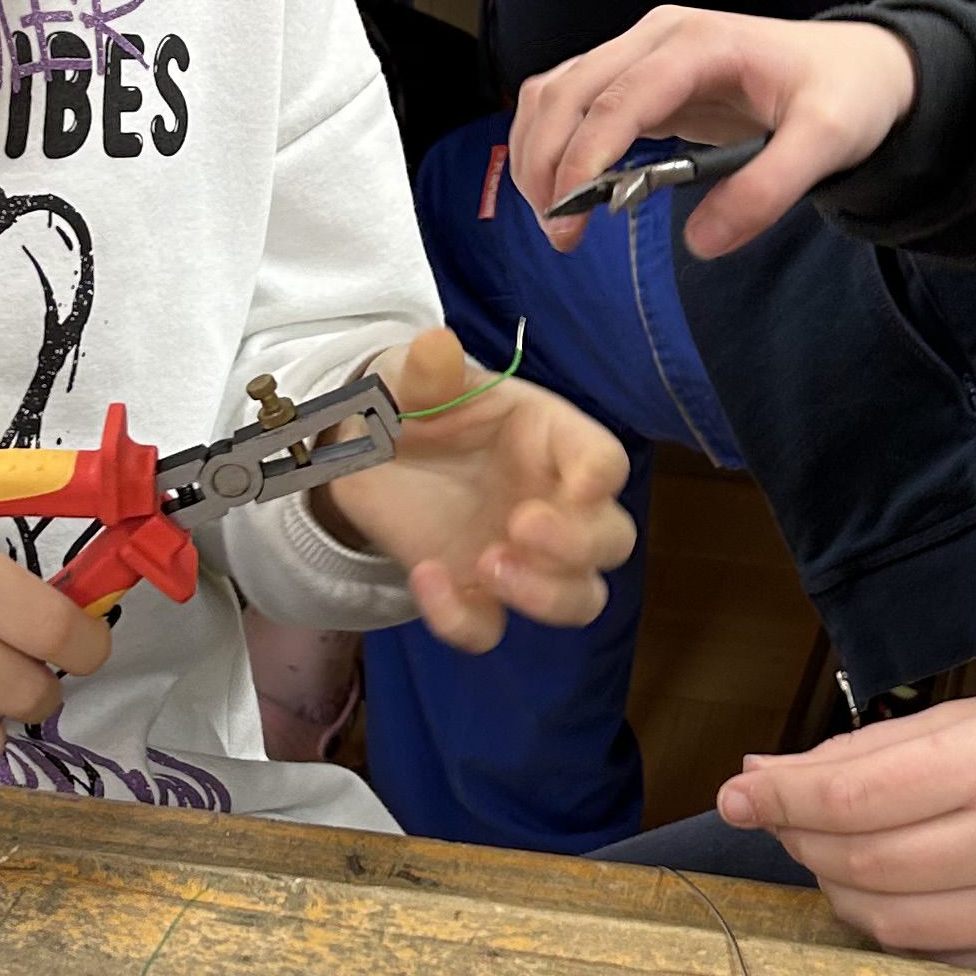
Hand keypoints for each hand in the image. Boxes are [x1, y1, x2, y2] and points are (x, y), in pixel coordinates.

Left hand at [319, 327, 634, 649]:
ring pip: (579, 600)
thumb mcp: (411, 381)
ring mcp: (522, 559)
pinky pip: (489, 630)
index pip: (604, 461)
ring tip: (487, 567)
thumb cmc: (412, 406)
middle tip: (518, 528)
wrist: (362, 456)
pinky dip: (461, 619)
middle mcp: (553, 504)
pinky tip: (425, 578)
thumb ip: (427, 372)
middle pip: (612, 540)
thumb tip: (436, 345)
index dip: (600, 478)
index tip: (577, 487)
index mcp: (553, 440)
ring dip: (547, 596)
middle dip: (578, 545)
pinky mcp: (477, 597)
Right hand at [509, 6, 918, 259]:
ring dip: (539, 153)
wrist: (859, 67)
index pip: (618, 97)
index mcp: (698, 44)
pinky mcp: (639, 77)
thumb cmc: (845, 95)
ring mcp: (643, 52)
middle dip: (547, 162)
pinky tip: (567, 190)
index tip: (572, 215)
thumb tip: (701, 242)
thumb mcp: (827, 143)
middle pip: (568, 90)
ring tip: (558, 220)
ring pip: (557, 92)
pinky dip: (554, 143)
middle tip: (561, 235)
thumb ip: (768, 191)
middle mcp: (657, 37)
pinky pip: (573, 101)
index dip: (584, 155)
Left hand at [718, 685, 975, 975]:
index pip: (859, 794)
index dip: (783, 797)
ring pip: (890, 923)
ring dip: (838, 888)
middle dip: (804, 840)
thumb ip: (873, 751)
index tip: (735, 794)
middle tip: (782, 818)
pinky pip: (934, 958)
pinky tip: (887, 892)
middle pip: (866, 863)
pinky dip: (892, 926)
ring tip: (831, 852)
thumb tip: (762, 777)